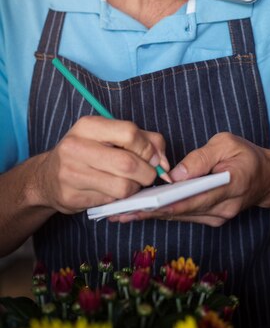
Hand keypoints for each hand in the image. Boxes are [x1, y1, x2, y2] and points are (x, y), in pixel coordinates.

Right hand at [34, 116, 169, 213]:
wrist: (47, 177)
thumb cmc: (88, 152)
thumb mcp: (111, 136)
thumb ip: (144, 140)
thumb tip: (163, 162)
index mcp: (88, 126)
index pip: (130, 133)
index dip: (148, 148)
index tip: (154, 158)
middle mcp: (76, 147)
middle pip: (128, 163)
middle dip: (147, 173)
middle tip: (148, 176)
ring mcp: (71, 173)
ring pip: (122, 187)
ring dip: (135, 188)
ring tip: (131, 184)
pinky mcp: (71, 197)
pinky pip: (110, 202)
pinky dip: (120, 199)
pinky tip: (114, 192)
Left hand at [111, 133, 269, 225]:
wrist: (268, 178)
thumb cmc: (247, 156)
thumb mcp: (227, 144)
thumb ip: (202, 158)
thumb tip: (176, 174)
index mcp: (228, 187)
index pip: (190, 199)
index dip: (162, 203)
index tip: (137, 205)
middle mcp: (221, 209)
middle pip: (179, 212)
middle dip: (147, 212)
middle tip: (118, 212)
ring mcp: (216, 217)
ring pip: (179, 216)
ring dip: (150, 215)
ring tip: (121, 213)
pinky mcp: (211, 218)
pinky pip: (183, 215)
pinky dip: (162, 212)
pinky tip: (140, 210)